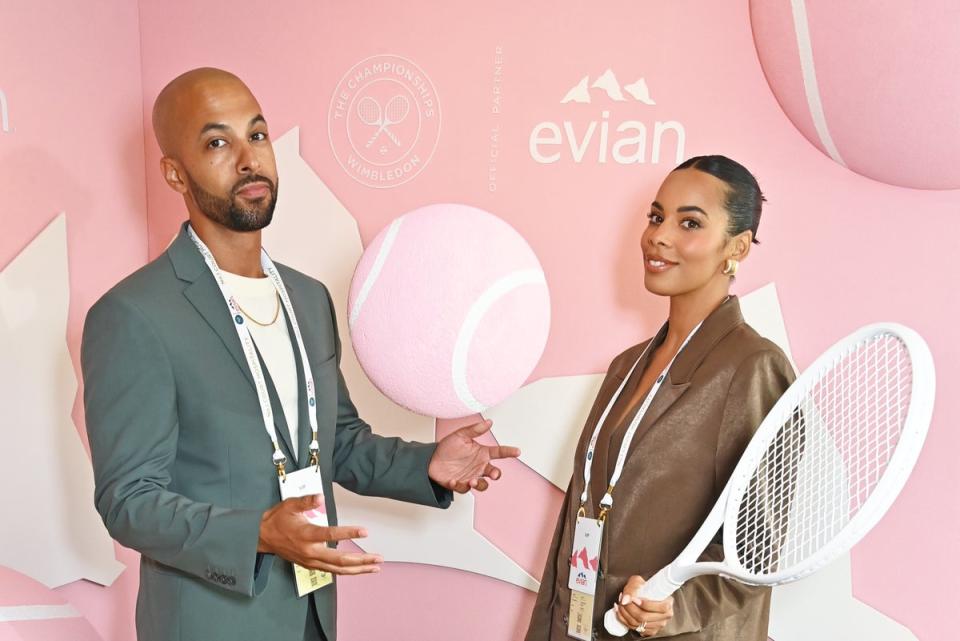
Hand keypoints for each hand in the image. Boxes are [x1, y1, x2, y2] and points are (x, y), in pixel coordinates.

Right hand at [257, 494, 382, 574]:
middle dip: (361, 560)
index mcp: (306, 535)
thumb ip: (306, 501)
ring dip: (358, 569)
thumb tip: (320, 497)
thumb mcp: (290, 505)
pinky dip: (347, 571)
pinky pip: (332, 571)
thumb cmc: (278, 520)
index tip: (365, 531)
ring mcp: (311, 561)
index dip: (348, 532)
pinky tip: (359, 569)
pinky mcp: (311, 565)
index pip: (330, 535)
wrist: (263, 537)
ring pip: (338, 570)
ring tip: (375, 566)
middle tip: (378, 558)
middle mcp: (310, 552)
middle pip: (339, 560)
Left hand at [427, 419, 519, 492]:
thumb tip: (488, 422)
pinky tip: (454, 480)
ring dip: (479, 484)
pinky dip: (459, 486)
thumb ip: (474, 429)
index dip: (508, 452)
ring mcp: (471, 476)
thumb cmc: (448, 447)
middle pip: (494, 472)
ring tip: (472, 481)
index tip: (517, 451)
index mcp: (482, 453)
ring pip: (482, 485)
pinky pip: (464, 488)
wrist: (431, 459)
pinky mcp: (460, 485)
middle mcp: (479, 466)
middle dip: (496, 474)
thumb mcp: (460, 435)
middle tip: (493, 474)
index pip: (499, 452)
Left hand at [613, 575, 673, 636]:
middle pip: (645, 617)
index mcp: (668, 603)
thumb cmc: (642, 587)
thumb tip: (625, 600)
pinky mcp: (650, 631)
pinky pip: (635, 629)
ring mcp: (658, 625)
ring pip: (638, 624)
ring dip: (625, 614)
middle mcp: (665, 616)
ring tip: (621, 604)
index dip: (646, 605)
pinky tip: (621, 612)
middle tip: (622, 601)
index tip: (634, 599)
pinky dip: (624, 620)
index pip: (661, 608)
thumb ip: (631, 589)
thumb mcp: (637, 581)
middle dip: (630, 609)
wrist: (643, 594)